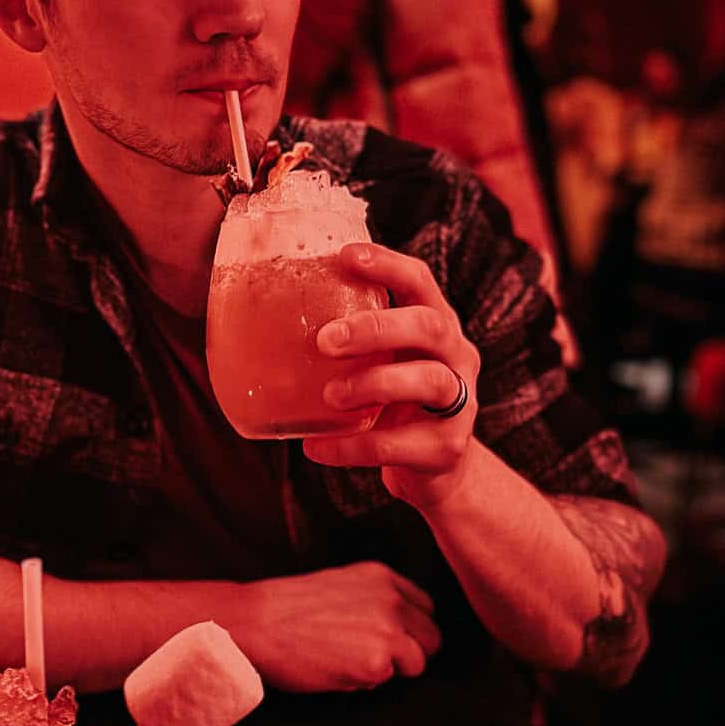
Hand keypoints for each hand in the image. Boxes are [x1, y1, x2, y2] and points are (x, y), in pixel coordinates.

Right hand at [236, 561, 441, 690]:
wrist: (255, 622)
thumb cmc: (287, 609)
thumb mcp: (341, 586)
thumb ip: (376, 600)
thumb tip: (401, 630)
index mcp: (383, 576)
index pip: (426, 608)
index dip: (409, 629)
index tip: (387, 639)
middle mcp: (393, 598)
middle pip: (432, 637)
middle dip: (409, 652)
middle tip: (371, 658)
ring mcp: (389, 629)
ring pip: (419, 663)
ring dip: (392, 670)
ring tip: (351, 662)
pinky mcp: (378, 661)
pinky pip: (388, 682)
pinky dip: (366, 683)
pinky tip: (336, 670)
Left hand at [304, 243, 480, 509]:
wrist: (433, 470)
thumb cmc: (393, 402)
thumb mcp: (380, 362)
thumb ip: (349, 341)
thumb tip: (265, 319)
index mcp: (436, 324)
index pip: (420, 281)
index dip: (387, 265)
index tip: (345, 255)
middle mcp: (456, 356)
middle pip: (429, 326)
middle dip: (376, 328)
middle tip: (325, 340)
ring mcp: (460, 402)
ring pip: (429, 380)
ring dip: (374, 383)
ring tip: (330, 395)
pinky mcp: (447, 448)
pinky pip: (400, 444)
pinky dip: (354, 446)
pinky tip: (317, 448)